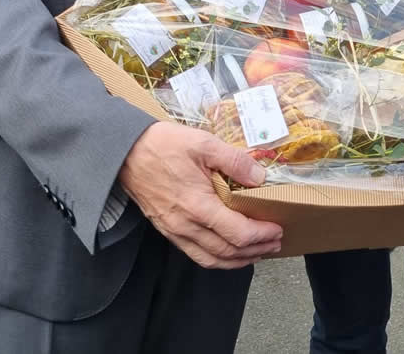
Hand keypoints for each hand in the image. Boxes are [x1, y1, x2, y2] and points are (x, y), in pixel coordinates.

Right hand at [119, 122, 282, 268]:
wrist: (126, 153)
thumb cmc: (163, 145)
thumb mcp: (203, 143)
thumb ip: (234, 160)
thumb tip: (260, 176)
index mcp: (197, 205)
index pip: (237, 234)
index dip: (261, 235)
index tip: (277, 229)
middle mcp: (186, 225)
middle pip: (228, 252)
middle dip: (256, 250)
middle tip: (275, 242)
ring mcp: (175, 231)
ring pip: (212, 259)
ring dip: (239, 260)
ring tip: (258, 251)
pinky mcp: (168, 231)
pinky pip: (196, 255)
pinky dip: (218, 259)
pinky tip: (228, 251)